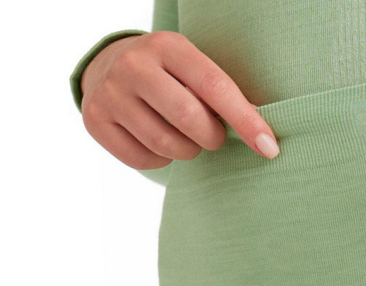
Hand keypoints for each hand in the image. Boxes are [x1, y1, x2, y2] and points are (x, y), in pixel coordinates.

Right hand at [78, 30, 279, 172]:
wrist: (109, 68)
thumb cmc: (171, 78)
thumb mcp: (195, 70)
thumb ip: (226, 95)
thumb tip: (266, 136)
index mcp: (168, 46)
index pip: (215, 87)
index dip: (246, 121)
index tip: (269, 147)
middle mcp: (134, 64)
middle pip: (189, 120)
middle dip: (212, 138)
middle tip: (214, 136)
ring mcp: (111, 92)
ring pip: (167, 145)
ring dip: (188, 151)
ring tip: (186, 138)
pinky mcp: (96, 120)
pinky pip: (144, 159)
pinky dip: (161, 160)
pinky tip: (159, 143)